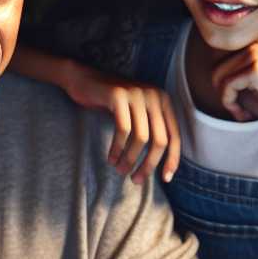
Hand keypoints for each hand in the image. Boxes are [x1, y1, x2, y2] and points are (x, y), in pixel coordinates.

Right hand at [57, 61, 181, 183]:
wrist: (84, 79)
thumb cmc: (111, 103)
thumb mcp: (137, 115)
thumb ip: (151, 130)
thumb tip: (163, 166)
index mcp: (163, 101)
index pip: (174, 136)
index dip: (172, 160)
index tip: (165, 179)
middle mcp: (154, 95)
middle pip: (159, 140)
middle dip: (149, 165)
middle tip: (136, 180)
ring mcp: (137, 93)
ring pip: (141, 138)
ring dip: (130, 159)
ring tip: (121, 170)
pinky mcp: (119, 95)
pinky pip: (123, 130)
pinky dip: (117, 148)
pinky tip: (111, 159)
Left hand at [209, 40, 257, 171]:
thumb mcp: (248, 81)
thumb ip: (228, 69)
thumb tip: (204, 55)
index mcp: (254, 43)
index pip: (216, 59)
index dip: (222, 84)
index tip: (237, 98)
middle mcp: (255, 42)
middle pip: (214, 68)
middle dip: (222, 93)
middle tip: (239, 108)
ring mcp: (256, 52)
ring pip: (217, 76)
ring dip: (226, 100)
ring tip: (243, 110)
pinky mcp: (256, 67)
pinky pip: (226, 86)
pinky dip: (230, 104)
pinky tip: (245, 114)